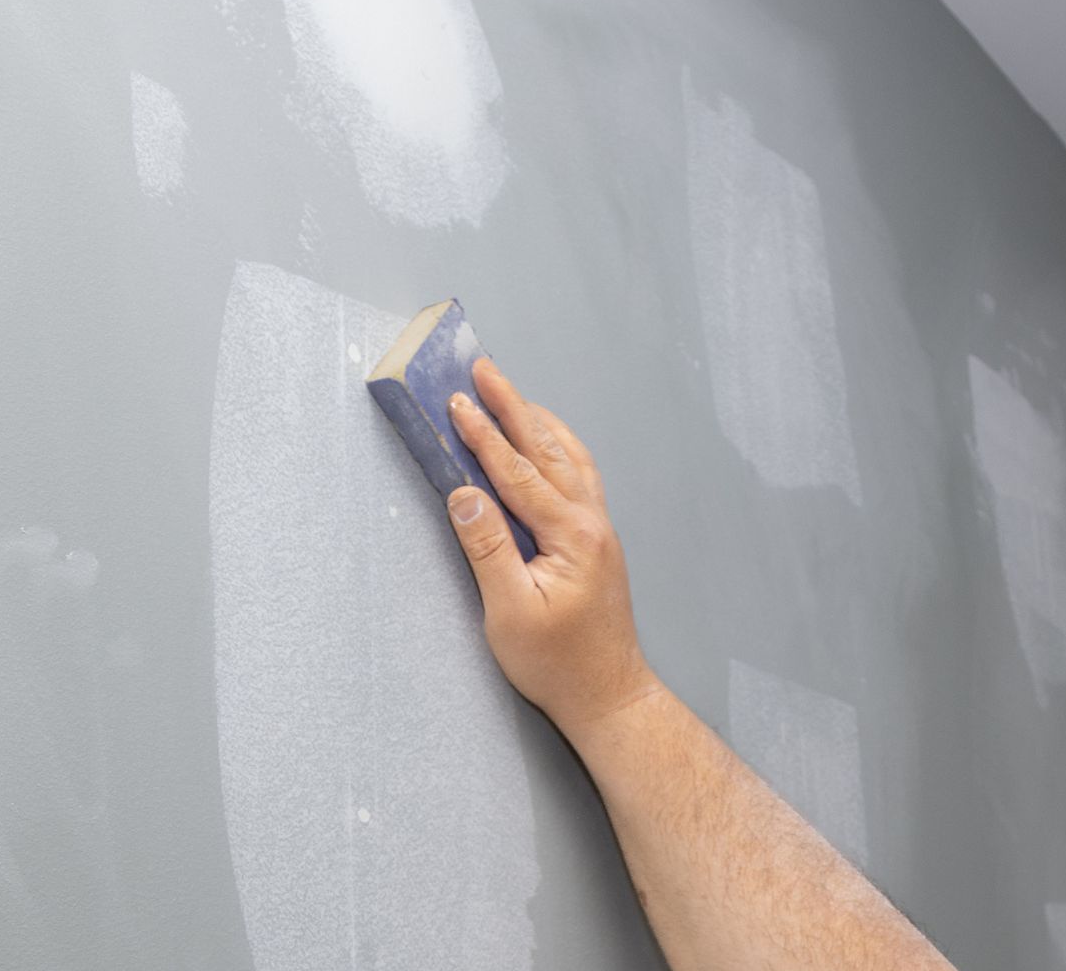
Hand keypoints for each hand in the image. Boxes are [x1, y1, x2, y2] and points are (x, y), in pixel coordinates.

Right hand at [445, 359, 659, 729]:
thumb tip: (464, 495)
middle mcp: (591, 522)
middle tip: (484, 369)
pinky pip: (577, 475)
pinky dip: (556, 446)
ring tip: (509, 392)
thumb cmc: (559, 664)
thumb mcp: (510, 612)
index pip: (517, 473)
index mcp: (571, 535)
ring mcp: (598, 529)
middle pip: (545, 450)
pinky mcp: (596, 540)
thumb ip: (487, 548)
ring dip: (535, 421)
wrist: (609, 695)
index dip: (483, 436)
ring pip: (566, 457)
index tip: (456, 402)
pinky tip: (545, 441)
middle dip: (511, 406)